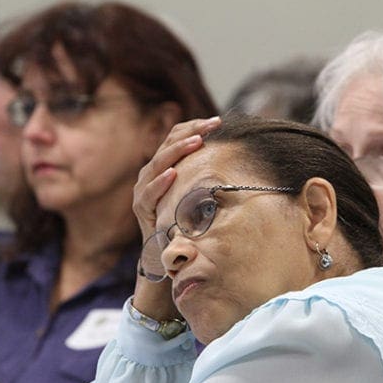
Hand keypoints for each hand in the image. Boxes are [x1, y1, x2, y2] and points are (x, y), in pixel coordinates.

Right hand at [132, 116, 220, 319]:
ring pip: (156, 164)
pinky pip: (147, 194)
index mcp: (166, 167)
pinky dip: (159, 183)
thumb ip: (210, 178)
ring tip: (196, 142)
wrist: (168, 261)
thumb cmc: (189, 226)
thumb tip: (241, 160)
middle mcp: (151, 175)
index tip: (218, 121)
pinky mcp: (141, 211)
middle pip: (167, 144)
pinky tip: (173, 174)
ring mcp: (144, 192)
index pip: (176, 137)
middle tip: (212, 125)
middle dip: (190, 132)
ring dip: (176, 151)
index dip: (195, 127)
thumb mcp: (202, 197)